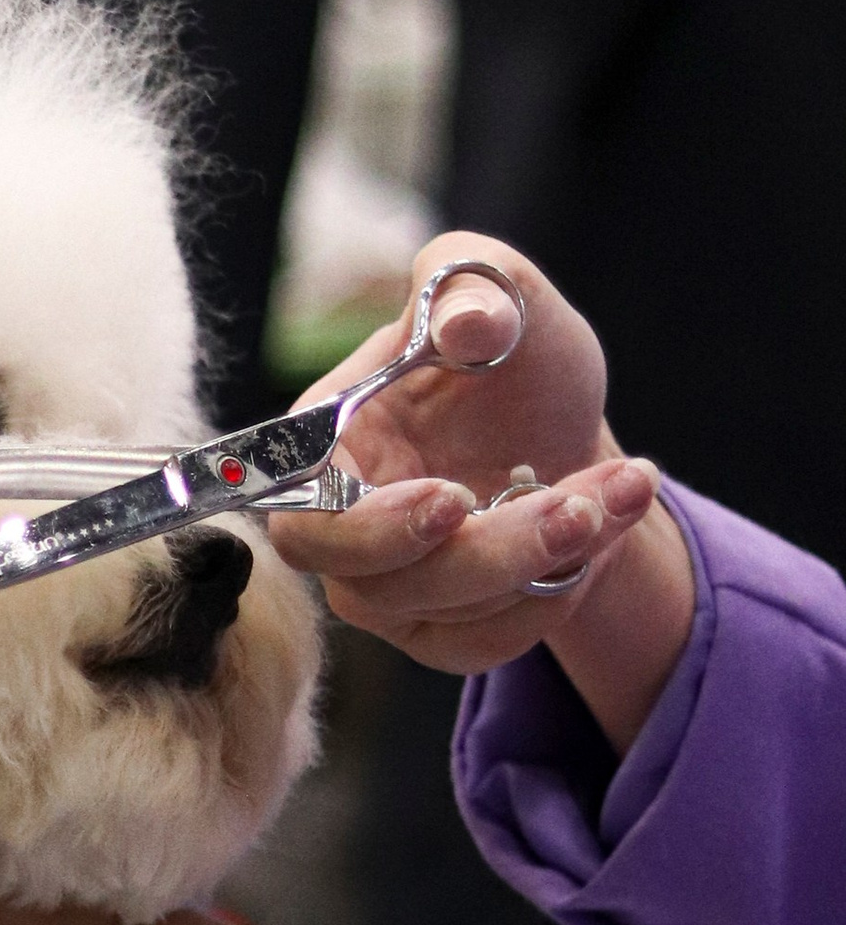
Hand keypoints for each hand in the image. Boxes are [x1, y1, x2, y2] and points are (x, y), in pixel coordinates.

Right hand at [270, 235, 694, 746]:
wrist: (558, 423)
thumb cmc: (508, 351)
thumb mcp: (500, 283)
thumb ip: (469, 279)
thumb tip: (465, 323)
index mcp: (324, 444)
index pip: (301, 517)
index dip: (367, 526)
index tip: (452, 499)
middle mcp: (340, 530)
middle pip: (377, 586)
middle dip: (487, 555)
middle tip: (577, 505)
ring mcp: (386, 589)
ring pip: (448, 614)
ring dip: (547, 560)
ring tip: (623, 486)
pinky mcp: (438, 629)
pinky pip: (489, 644)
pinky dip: (558, 593)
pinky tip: (603, 524)